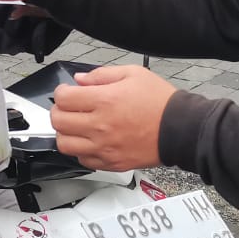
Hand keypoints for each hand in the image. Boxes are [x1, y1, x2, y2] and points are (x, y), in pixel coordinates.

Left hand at [52, 65, 177, 170]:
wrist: (180, 129)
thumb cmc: (160, 102)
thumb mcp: (133, 74)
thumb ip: (101, 75)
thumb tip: (80, 80)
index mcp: (104, 101)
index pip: (63, 98)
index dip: (61, 92)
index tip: (67, 92)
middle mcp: (100, 126)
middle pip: (58, 122)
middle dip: (59, 111)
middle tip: (69, 108)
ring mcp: (104, 147)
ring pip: (65, 144)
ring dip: (66, 133)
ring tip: (76, 126)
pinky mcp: (111, 163)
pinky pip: (82, 160)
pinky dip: (81, 151)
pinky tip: (90, 141)